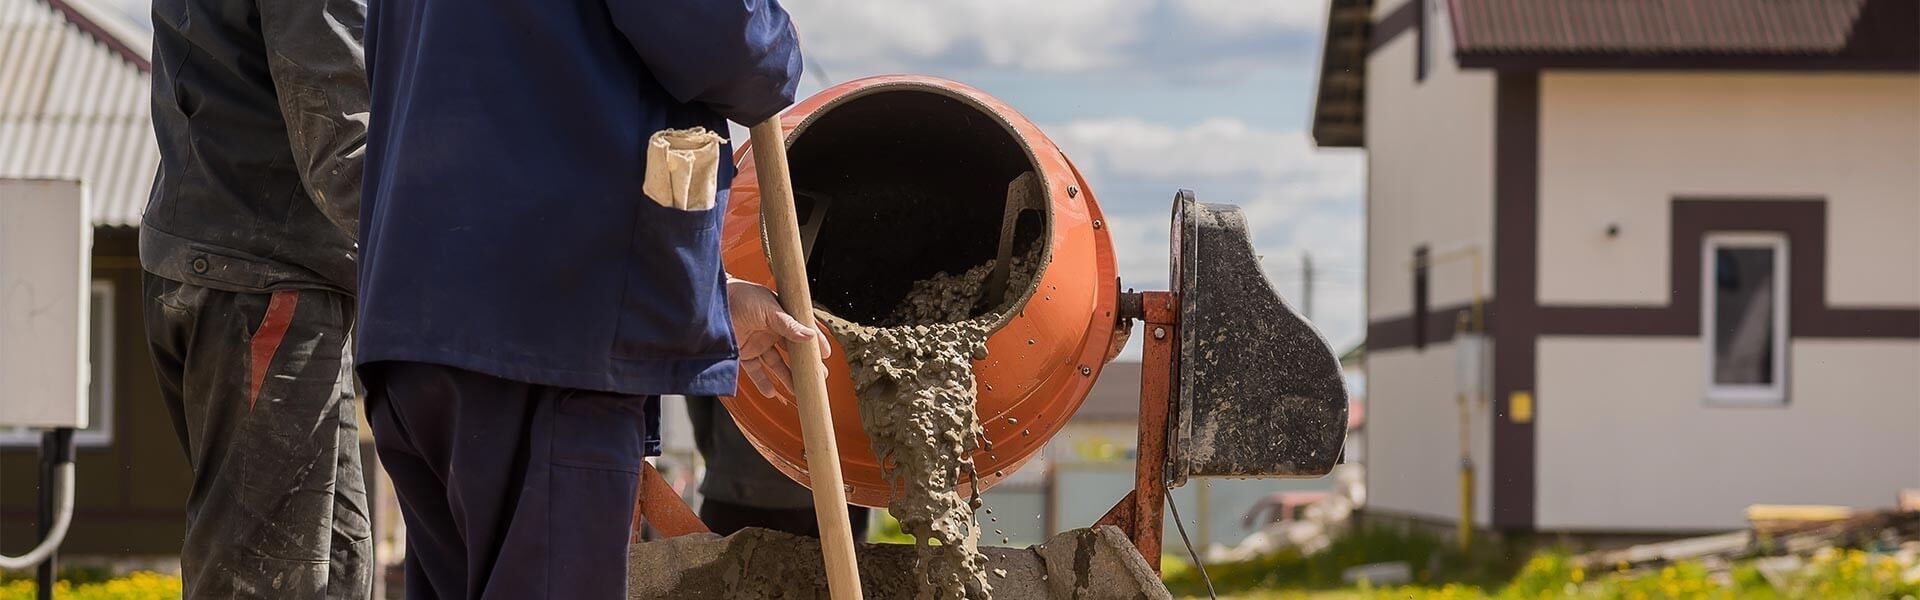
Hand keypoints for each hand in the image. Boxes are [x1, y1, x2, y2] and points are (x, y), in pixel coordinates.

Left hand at [727, 277, 831, 396]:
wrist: (712, 301)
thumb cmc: (742, 296)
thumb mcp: (768, 308)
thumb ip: (788, 324)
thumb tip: (809, 336)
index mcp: (782, 316)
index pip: (803, 331)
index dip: (815, 343)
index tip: (826, 356)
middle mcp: (772, 330)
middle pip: (792, 351)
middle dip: (805, 365)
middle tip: (818, 378)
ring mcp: (758, 343)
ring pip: (776, 364)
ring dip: (787, 377)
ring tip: (798, 391)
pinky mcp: (743, 353)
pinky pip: (756, 371)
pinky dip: (763, 382)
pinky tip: (771, 393)